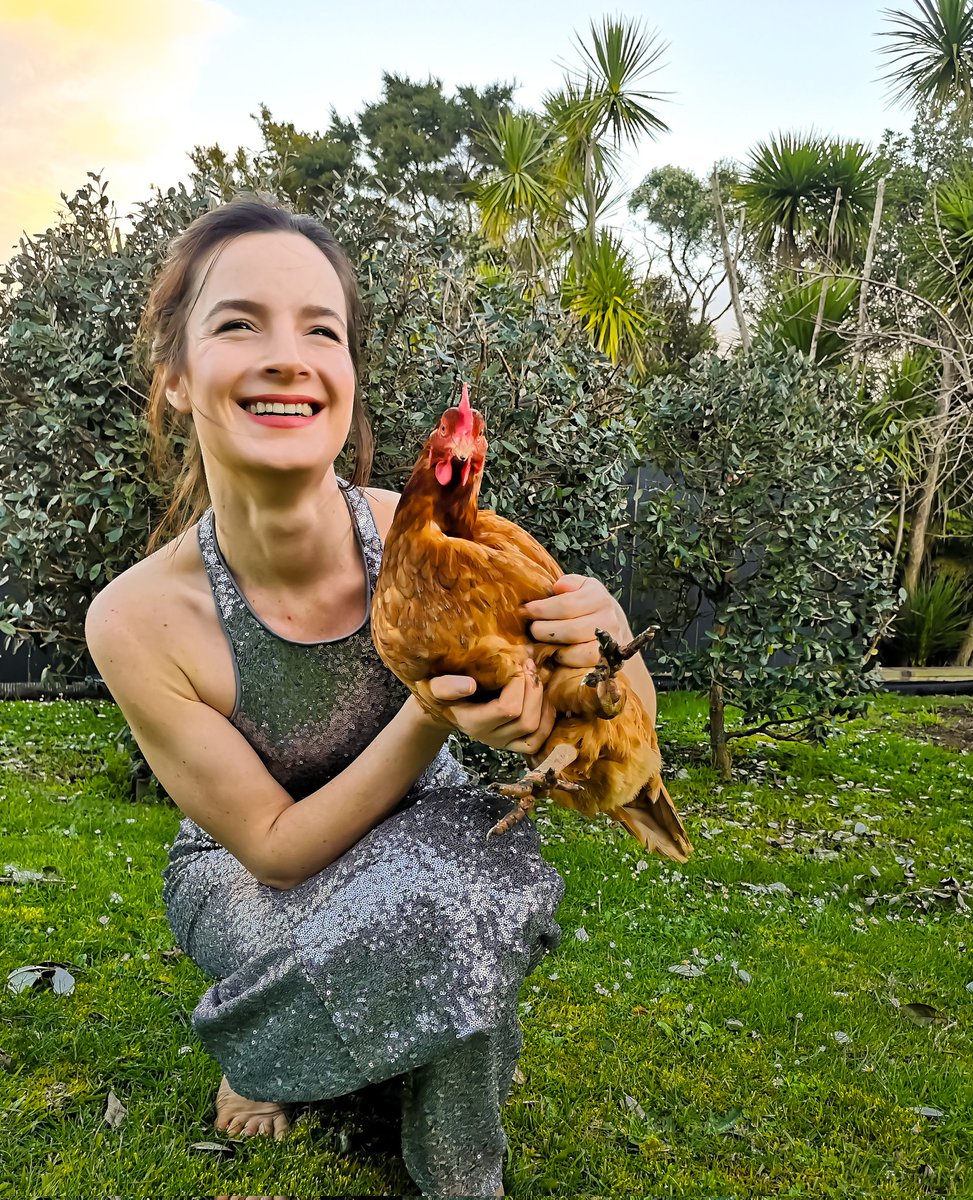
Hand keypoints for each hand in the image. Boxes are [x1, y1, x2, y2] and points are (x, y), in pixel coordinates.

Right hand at [416, 662, 555, 754]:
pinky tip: (543, 700)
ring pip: (535, 729)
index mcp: (473, 722)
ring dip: (541, 701)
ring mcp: (504, 743)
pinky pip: (538, 741)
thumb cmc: (440, 694)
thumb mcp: (435, 687)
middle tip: (528, 665)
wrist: (443, 709)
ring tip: (535, 677)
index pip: (508, 709)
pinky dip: (547, 720)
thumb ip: (447, 686)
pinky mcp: (513, 744)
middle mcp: (491, 737)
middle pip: (526, 720)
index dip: (518, 684)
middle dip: (533, 689)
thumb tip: (470, 684)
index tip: (514, 663)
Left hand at [522, 574, 629, 668]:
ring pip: (576, 649)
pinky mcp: (608, 660)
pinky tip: (557, 654)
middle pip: (569, 629)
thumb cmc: (593, 608)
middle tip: (532, 629)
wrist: (620, 631)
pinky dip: (565, 659)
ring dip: (553, 647)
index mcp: (598, 596)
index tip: (525, 611)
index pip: (565, 605)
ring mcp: (610, 642)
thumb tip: (557, 587)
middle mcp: (607, 618)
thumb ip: (569, 583)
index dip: (540, 609)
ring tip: (542, 642)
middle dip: (543, 630)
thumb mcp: (584, 588)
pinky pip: (582, 664)